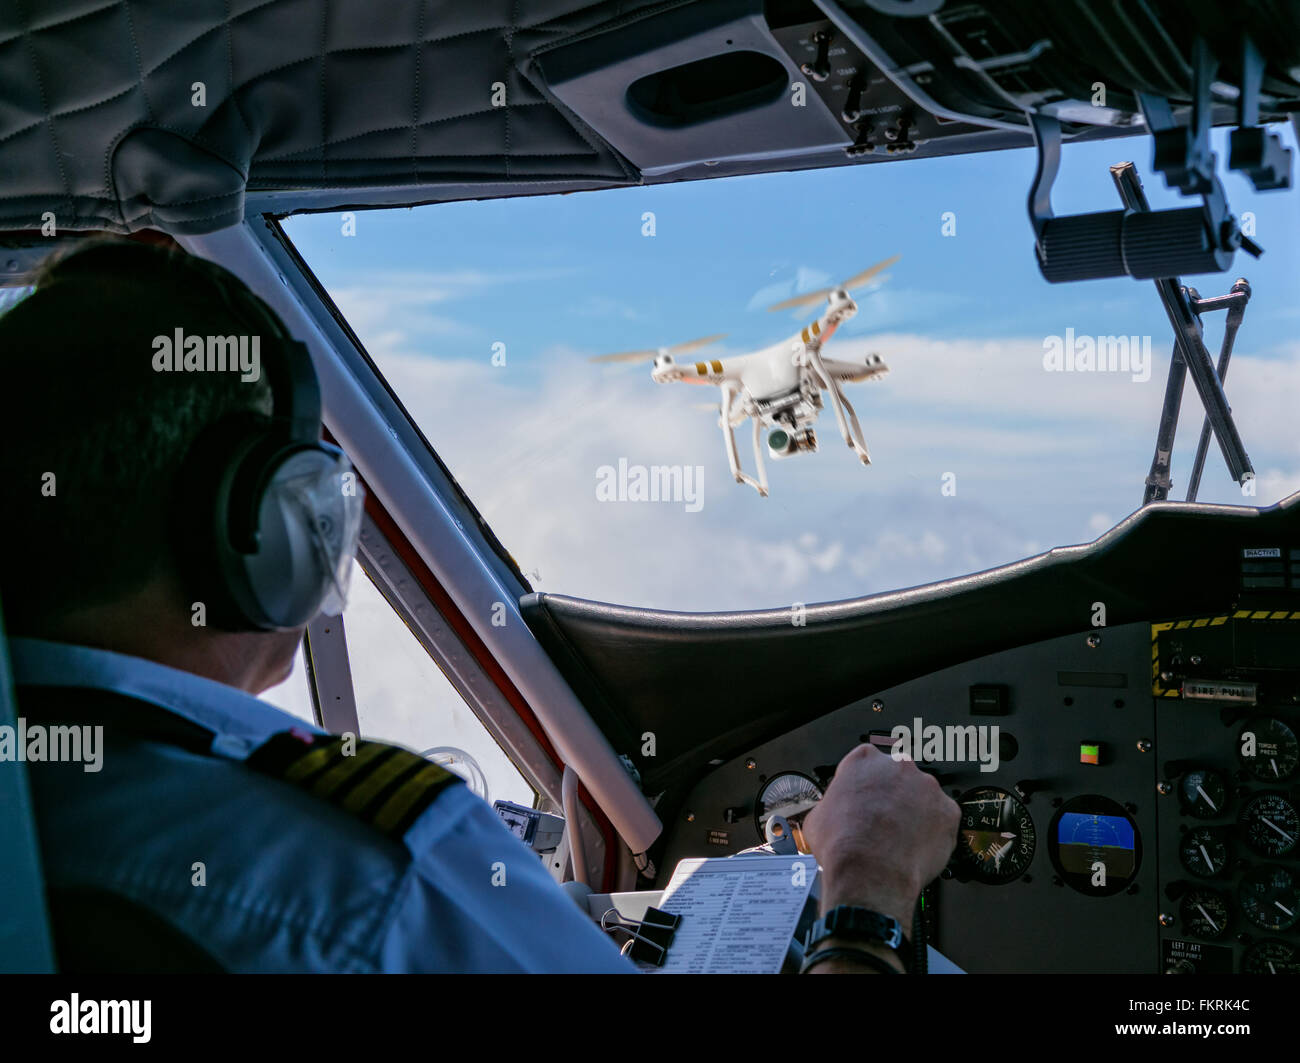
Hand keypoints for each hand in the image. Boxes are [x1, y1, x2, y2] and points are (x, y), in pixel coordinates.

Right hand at [802, 743, 959, 927]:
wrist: (870, 873)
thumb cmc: (844, 846)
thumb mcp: (817, 818)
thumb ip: (831, 805)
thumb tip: (830, 816)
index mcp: (864, 760)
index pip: (866, 763)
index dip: (865, 785)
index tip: (864, 800)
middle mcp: (898, 766)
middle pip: (898, 778)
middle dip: (893, 797)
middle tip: (883, 822)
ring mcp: (926, 787)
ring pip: (923, 798)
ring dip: (915, 814)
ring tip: (900, 840)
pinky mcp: (948, 811)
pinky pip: (943, 820)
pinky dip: (935, 832)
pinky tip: (917, 848)